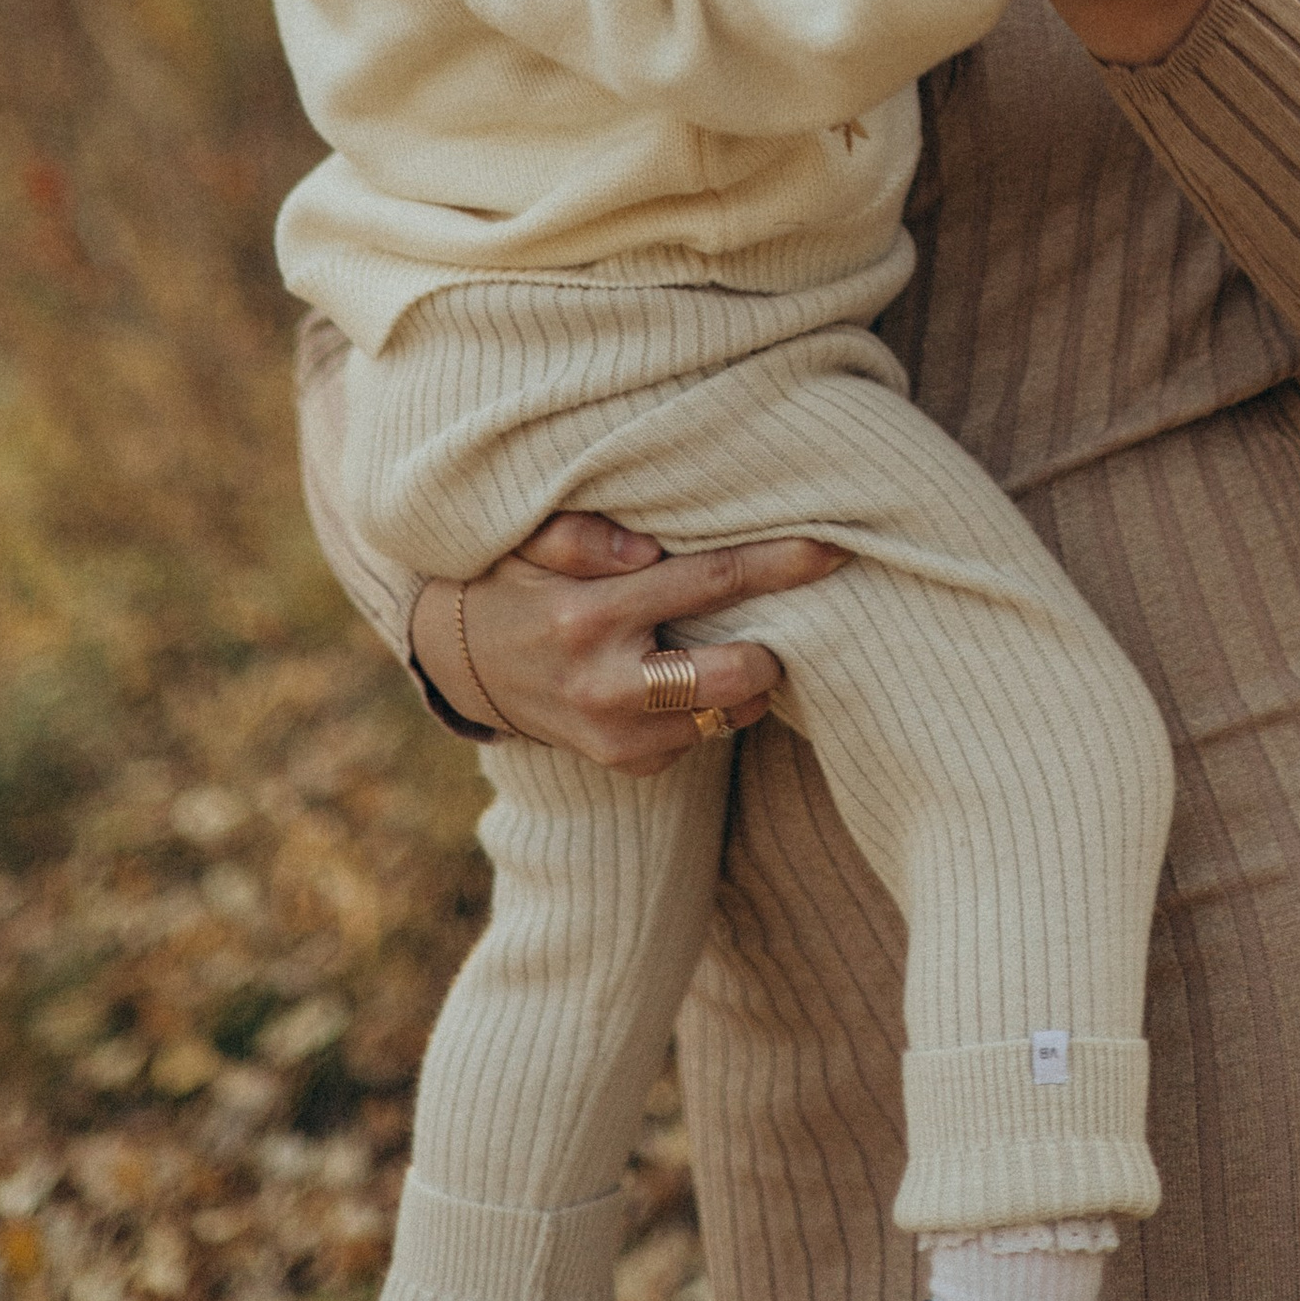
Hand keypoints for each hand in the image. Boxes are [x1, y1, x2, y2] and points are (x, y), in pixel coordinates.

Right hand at [411, 511, 844, 768]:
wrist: (466, 664)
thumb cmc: (516, 582)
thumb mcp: (530, 541)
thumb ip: (581, 535)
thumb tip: (645, 553)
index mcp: (588, 615)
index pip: (707, 583)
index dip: (777, 566)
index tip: (834, 547)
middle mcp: (605, 684)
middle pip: (734, 676)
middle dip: (773, 648)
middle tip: (780, 619)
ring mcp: (615, 735)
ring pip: (725, 717)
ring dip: (747, 681)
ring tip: (739, 643)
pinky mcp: (623, 764)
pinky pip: (698, 741)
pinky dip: (712, 709)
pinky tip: (694, 674)